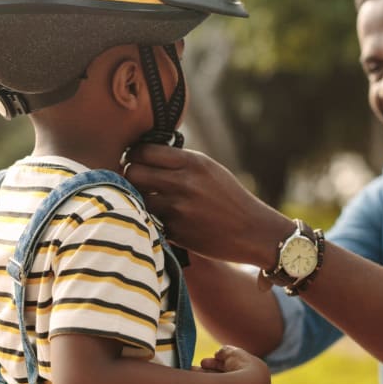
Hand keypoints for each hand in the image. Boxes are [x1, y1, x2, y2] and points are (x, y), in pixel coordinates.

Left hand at [123, 144, 291, 265]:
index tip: (134, 160)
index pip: (143, 151)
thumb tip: (141, 154)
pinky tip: (159, 217)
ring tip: (145, 199)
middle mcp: (183, 183)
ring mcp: (178, 209)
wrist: (253, 231)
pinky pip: (148, 220)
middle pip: (133, 173)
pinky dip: (148, 219)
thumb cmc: (228, 197)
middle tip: (135, 181)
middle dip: (129, 176)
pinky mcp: (175, 232)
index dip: (134, 155)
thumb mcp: (208, 169)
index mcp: (192, 162)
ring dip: (136, 199)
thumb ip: (178, 161)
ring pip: (136, 198)